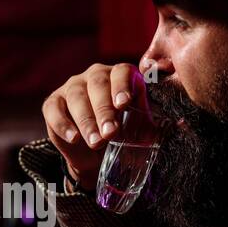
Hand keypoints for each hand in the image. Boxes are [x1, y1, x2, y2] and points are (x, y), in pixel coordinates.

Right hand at [42, 63, 145, 191]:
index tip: (124, 104)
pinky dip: (63, 124)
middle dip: (104, 110)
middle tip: (110, 133)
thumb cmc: (121, 134)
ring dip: (87, 121)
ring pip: (77, 97)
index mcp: (120, 76)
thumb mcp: (138, 129)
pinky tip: (74, 138)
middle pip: (98, 85)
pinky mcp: (53, 103)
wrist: (94, 153)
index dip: (122, 86)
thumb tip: (174, 128)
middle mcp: (95, 76)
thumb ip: (150, 126)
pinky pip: (55, 109)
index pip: (121, 72)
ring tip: (96, 142)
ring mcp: (72, 87)